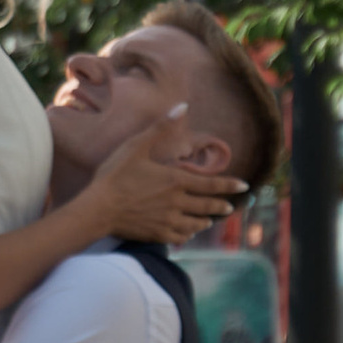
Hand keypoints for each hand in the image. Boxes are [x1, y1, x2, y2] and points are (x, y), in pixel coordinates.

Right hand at [87, 114, 247, 251]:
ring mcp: (168, 220)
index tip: (244, 187)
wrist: (98, 208)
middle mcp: (177, 202)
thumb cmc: (115, 174)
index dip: (229, 185)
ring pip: (196, 223)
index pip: (211, 184)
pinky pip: (179, 236)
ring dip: (205, 220)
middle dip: (222, 205)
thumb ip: (161, 127)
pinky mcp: (157, 234)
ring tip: (210, 220)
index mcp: (176, 180)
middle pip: (207, 205)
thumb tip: (183, 106)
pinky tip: (187, 232)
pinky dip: (187, 234)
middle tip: (231, 207)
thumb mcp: (136, 145)